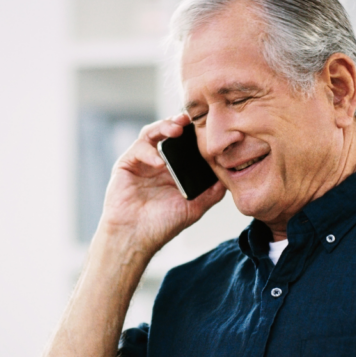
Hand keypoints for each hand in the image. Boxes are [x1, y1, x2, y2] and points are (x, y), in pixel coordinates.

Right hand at [99, 113, 225, 253]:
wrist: (136, 237)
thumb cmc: (162, 225)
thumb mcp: (194, 208)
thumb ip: (211, 192)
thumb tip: (229, 178)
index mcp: (173, 170)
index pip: (184, 143)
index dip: (193, 133)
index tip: (206, 125)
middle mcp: (157, 162)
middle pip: (167, 132)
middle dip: (178, 122)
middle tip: (190, 119)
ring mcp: (141, 162)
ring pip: (151, 133)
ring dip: (164, 127)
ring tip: (176, 129)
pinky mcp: (126, 164)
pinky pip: (138, 148)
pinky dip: (149, 152)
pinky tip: (160, 163)